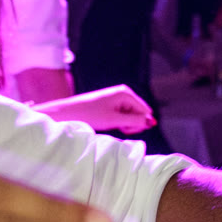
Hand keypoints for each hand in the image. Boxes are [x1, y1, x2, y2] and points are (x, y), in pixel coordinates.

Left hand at [35, 84, 156, 133]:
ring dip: (125, 124)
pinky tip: (109, 122)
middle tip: (117, 127)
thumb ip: (135, 121)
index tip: (123, 128)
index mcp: (126, 93)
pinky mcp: (113, 103)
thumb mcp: (114, 120)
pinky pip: (124, 115)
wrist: (69, 113)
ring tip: (111, 124)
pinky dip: (119, 122)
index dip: (137, 124)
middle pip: (140, 113)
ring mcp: (118, 98)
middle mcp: (124, 93)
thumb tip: (152, 122)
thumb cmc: (89, 115)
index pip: (145, 112)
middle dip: (132, 123)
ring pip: (133, 116)